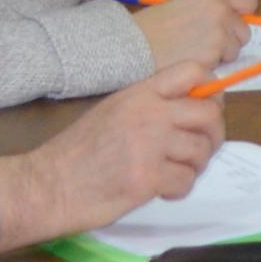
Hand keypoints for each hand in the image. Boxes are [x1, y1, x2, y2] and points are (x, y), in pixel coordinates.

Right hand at [0, 61, 228, 251]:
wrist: (46, 186)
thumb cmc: (75, 154)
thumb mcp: (113, 112)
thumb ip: (150, 106)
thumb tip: (191, 110)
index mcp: (139, 94)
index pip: (193, 72)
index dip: (212, 89)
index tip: (209, 108)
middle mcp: (150, 113)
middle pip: (209, 113)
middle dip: (214, 134)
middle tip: (200, 150)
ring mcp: (151, 144)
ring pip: (202, 150)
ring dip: (194, 166)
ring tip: (174, 173)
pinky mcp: (149, 177)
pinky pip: (187, 180)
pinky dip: (178, 189)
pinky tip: (160, 190)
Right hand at [134, 0, 257, 76]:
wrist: (131, 45)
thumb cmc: (152, 27)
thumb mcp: (183, 7)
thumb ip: (210, 12)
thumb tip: (231, 22)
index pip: (248, 3)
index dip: (240, 16)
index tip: (231, 24)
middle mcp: (221, 11)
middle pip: (244, 31)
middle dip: (229, 40)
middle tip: (203, 44)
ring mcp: (219, 34)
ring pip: (234, 51)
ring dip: (219, 55)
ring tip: (192, 53)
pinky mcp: (214, 56)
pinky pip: (221, 66)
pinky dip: (209, 67)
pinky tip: (188, 61)